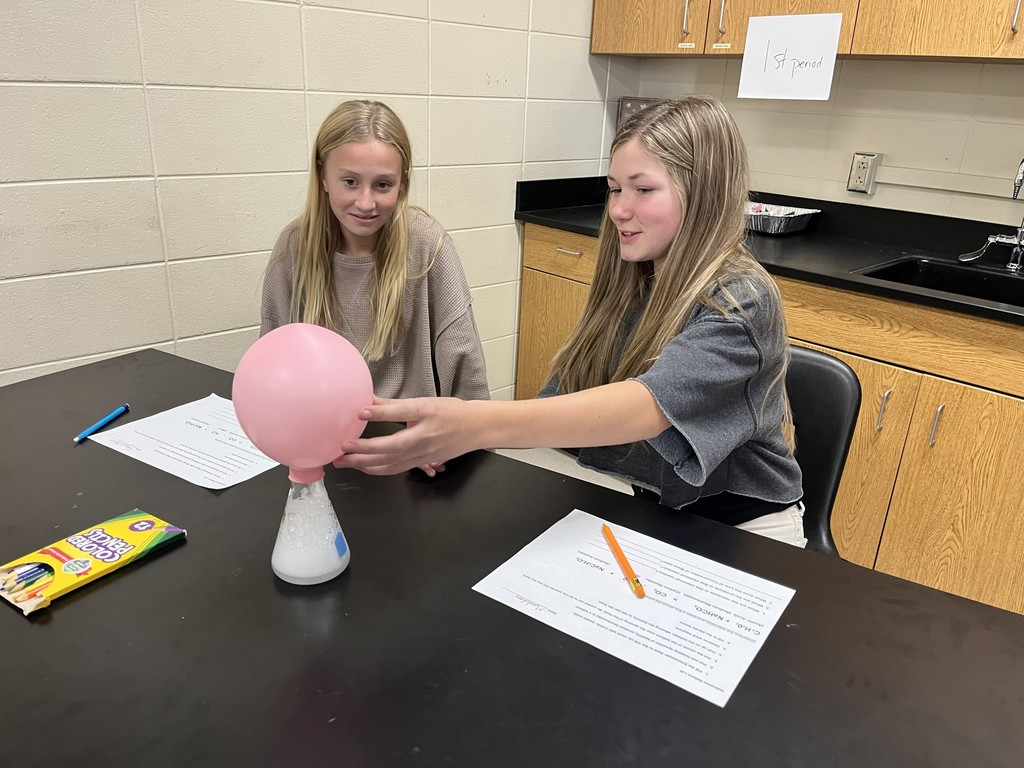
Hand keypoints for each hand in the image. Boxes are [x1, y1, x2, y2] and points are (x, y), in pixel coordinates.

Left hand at [332, 396, 480, 475]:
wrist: (475, 428)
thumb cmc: (450, 412)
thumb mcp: (424, 402)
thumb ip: (393, 405)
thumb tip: (368, 401)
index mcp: (425, 414)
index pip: (401, 413)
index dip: (380, 414)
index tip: (360, 412)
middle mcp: (424, 436)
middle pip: (390, 447)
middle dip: (363, 450)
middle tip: (342, 449)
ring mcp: (423, 453)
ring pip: (391, 462)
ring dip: (365, 463)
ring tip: (344, 461)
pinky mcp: (422, 462)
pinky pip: (396, 468)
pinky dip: (377, 469)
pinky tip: (363, 467)